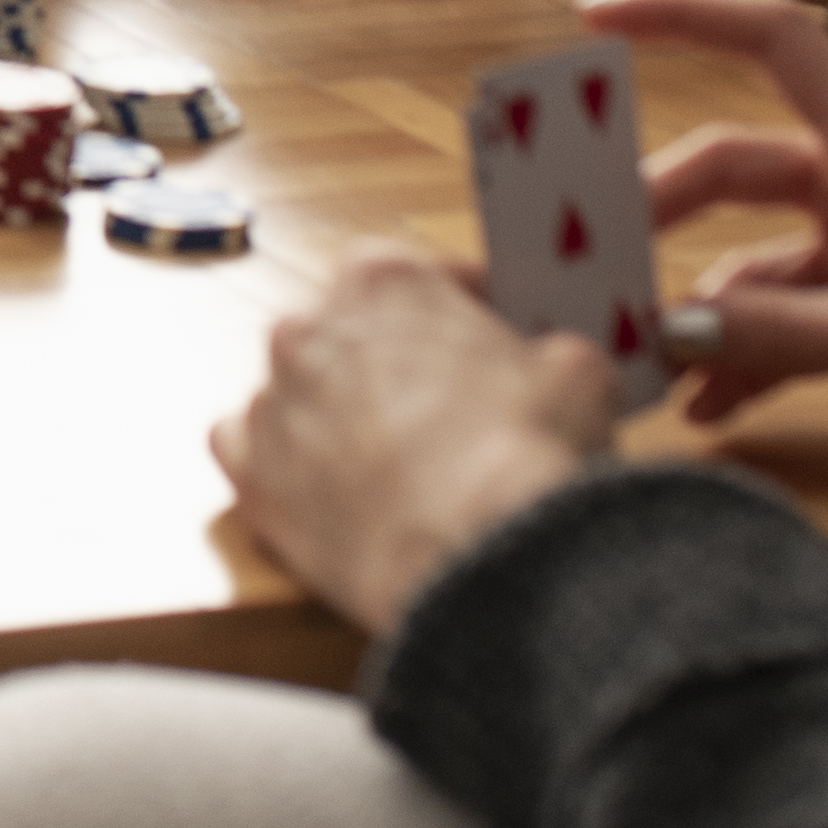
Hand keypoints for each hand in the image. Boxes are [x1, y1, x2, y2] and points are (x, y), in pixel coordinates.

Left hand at [212, 244, 614, 632]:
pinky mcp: (250, 476)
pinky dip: (287, 468)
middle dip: (393, 363)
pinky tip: (331, 492)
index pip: (416, 274)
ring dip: (337, 415)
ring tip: (394, 463)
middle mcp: (308, 327)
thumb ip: (549, 353)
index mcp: (382, 280)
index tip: (480, 331)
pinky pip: (253, 456)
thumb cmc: (523, 451)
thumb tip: (551, 368)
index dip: (456, 306)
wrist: (475, 553)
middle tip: (443, 410)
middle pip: (350, 332)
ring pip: (298, 393)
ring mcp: (270, 401)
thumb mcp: (577, 374)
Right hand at [591, 0, 827, 517]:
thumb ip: (780, 332)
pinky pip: (795, 315)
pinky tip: (709, 405)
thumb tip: (661, 328)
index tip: (594, 15)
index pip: (772, 41)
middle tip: (586, 253)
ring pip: (756, 251)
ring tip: (636, 353)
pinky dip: (750, 351)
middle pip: (736, 162)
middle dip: (659, 206)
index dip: (682, 15)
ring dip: (700, 301)